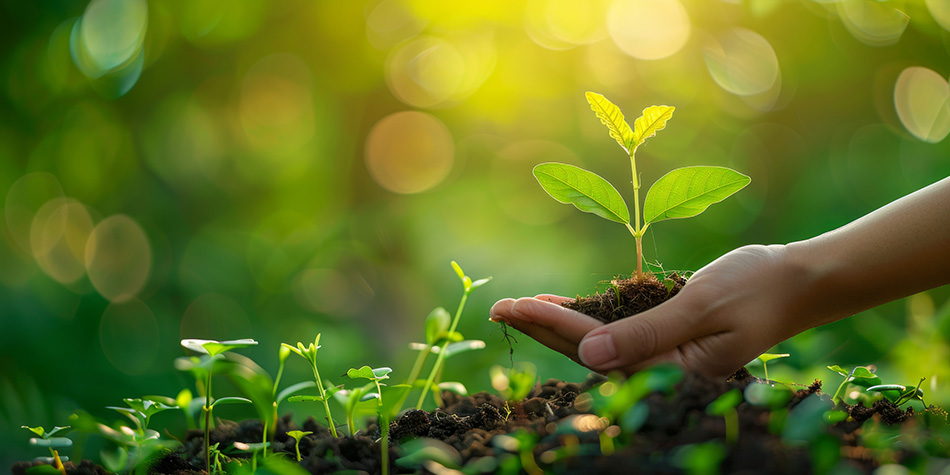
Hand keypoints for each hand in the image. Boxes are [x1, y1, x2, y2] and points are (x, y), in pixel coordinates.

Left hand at [490, 244, 813, 377]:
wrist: (798, 282)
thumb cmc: (757, 287)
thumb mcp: (703, 305)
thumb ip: (646, 333)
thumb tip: (589, 356)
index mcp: (673, 370)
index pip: (601, 348)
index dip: (556, 324)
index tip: (519, 304)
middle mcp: (662, 369)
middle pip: (588, 352)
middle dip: (540, 329)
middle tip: (496, 307)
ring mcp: (662, 355)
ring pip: (595, 343)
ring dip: (554, 325)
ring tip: (514, 307)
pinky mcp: (664, 338)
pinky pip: (614, 332)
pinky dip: (583, 318)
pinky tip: (557, 307)